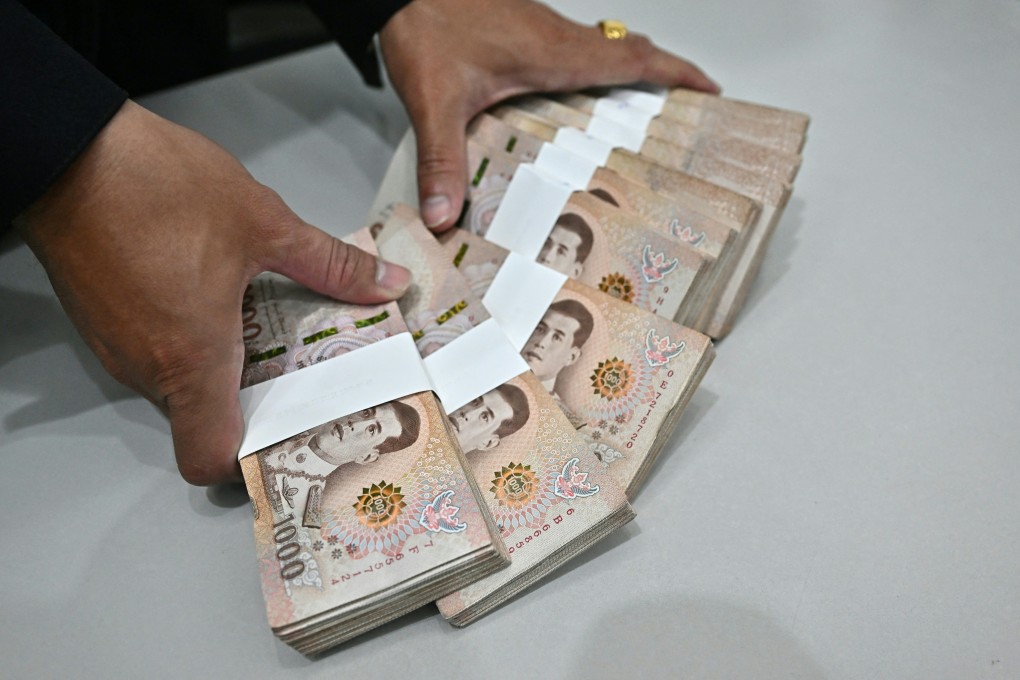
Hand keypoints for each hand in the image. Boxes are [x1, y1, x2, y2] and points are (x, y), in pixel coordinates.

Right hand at [15, 101, 410, 484]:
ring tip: (271, 331)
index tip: (288, 440)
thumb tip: (387, 285)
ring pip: (179, 384)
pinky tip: (221, 300)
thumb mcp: (264, 223)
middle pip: (202, 420)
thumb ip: (331, 264)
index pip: (208, 457)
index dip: (246, 463)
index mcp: (190, 358)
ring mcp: (117, 344)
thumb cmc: (158, 187)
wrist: (68, 147)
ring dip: (222, 368)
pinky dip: (189, 340)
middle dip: (253, 404)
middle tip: (302, 374)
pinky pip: (154, 352)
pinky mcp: (102, 318)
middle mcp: (147, 365)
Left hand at [379, 0, 719, 229]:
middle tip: (687, 108)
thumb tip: (446, 215)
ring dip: (629, 70)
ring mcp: (539, 26)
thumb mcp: (434, 101)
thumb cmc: (424, 24)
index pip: (633, 59)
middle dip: (664, 77)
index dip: (676, 73)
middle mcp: (555, 36)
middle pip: (628, 51)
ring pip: (601, 46)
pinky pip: (574, 44)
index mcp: (553, 54)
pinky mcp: (520, 24)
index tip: (710, 89)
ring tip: (641, 110)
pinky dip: (593, 67)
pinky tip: (572, 94)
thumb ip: (443, 161)